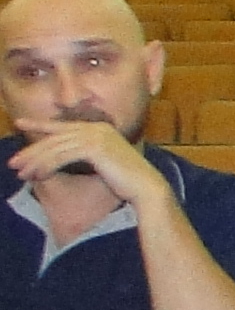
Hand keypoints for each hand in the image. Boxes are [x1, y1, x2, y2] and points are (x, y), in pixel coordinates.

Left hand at [8, 114, 164, 208]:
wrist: (145, 187)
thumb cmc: (126, 180)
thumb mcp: (101, 163)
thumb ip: (84, 155)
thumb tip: (58, 158)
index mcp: (100, 128)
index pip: (63, 125)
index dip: (40, 123)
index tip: (20, 121)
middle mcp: (97, 128)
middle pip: (55, 138)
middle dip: (31, 151)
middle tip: (13, 163)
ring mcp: (96, 136)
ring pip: (56, 147)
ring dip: (35, 162)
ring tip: (21, 173)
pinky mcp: (94, 148)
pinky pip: (62, 156)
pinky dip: (46, 166)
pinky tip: (37, 176)